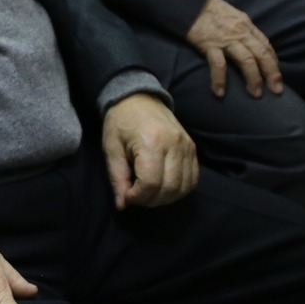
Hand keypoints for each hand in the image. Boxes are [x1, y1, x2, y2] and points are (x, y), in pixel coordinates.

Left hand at [100, 93, 197, 208]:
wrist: (138, 98)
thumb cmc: (121, 122)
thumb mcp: (111, 148)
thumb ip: (117, 178)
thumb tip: (122, 205)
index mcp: (151, 142)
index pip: (151, 183)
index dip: (138, 197)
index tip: (127, 196)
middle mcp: (174, 144)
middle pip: (169, 188)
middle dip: (150, 200)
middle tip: (136, 196)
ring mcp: (187, 146)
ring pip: (183, 187)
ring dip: (165, 198)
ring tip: (149, 193)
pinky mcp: (193, 148)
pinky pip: (193, 179)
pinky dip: (179, 190)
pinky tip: (164, 188)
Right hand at [185, 0, 282, 98]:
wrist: (191, 1)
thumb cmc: (212, 10)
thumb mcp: (234, 16)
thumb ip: (244, 30)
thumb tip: (253, 46)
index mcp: (247, 26)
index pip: (266, 46)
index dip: (274, 63)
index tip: (276, 77)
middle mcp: (241, 33)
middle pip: (262, 54)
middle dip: (272, 74)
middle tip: (277, 91)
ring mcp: (226, 39)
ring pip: (247, 60)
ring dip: (254, 79)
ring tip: (255, 94)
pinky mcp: (209, 44)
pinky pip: (218, 65)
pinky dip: (220, 80)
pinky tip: (219, 93)